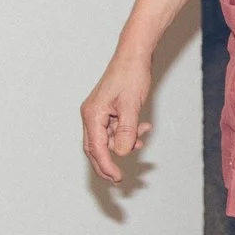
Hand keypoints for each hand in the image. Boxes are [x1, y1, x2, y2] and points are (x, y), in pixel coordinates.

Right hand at [81, 54, 154, 182]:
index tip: (117, 178)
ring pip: (107, 139)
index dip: (107, 166)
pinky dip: (127, 132)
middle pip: (96, 148)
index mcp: (92, 115)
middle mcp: (91, 115)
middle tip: (120, 179)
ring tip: (143, 136)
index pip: (97, 148)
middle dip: (108, 163)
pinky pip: (114, 129)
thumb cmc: (131, 75)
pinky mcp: (107, 110)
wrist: (134, 55)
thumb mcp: (131, 105)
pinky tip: (143, 128)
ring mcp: (98, 112)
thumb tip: (122, 153)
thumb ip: (126, 131)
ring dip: (124, 143)